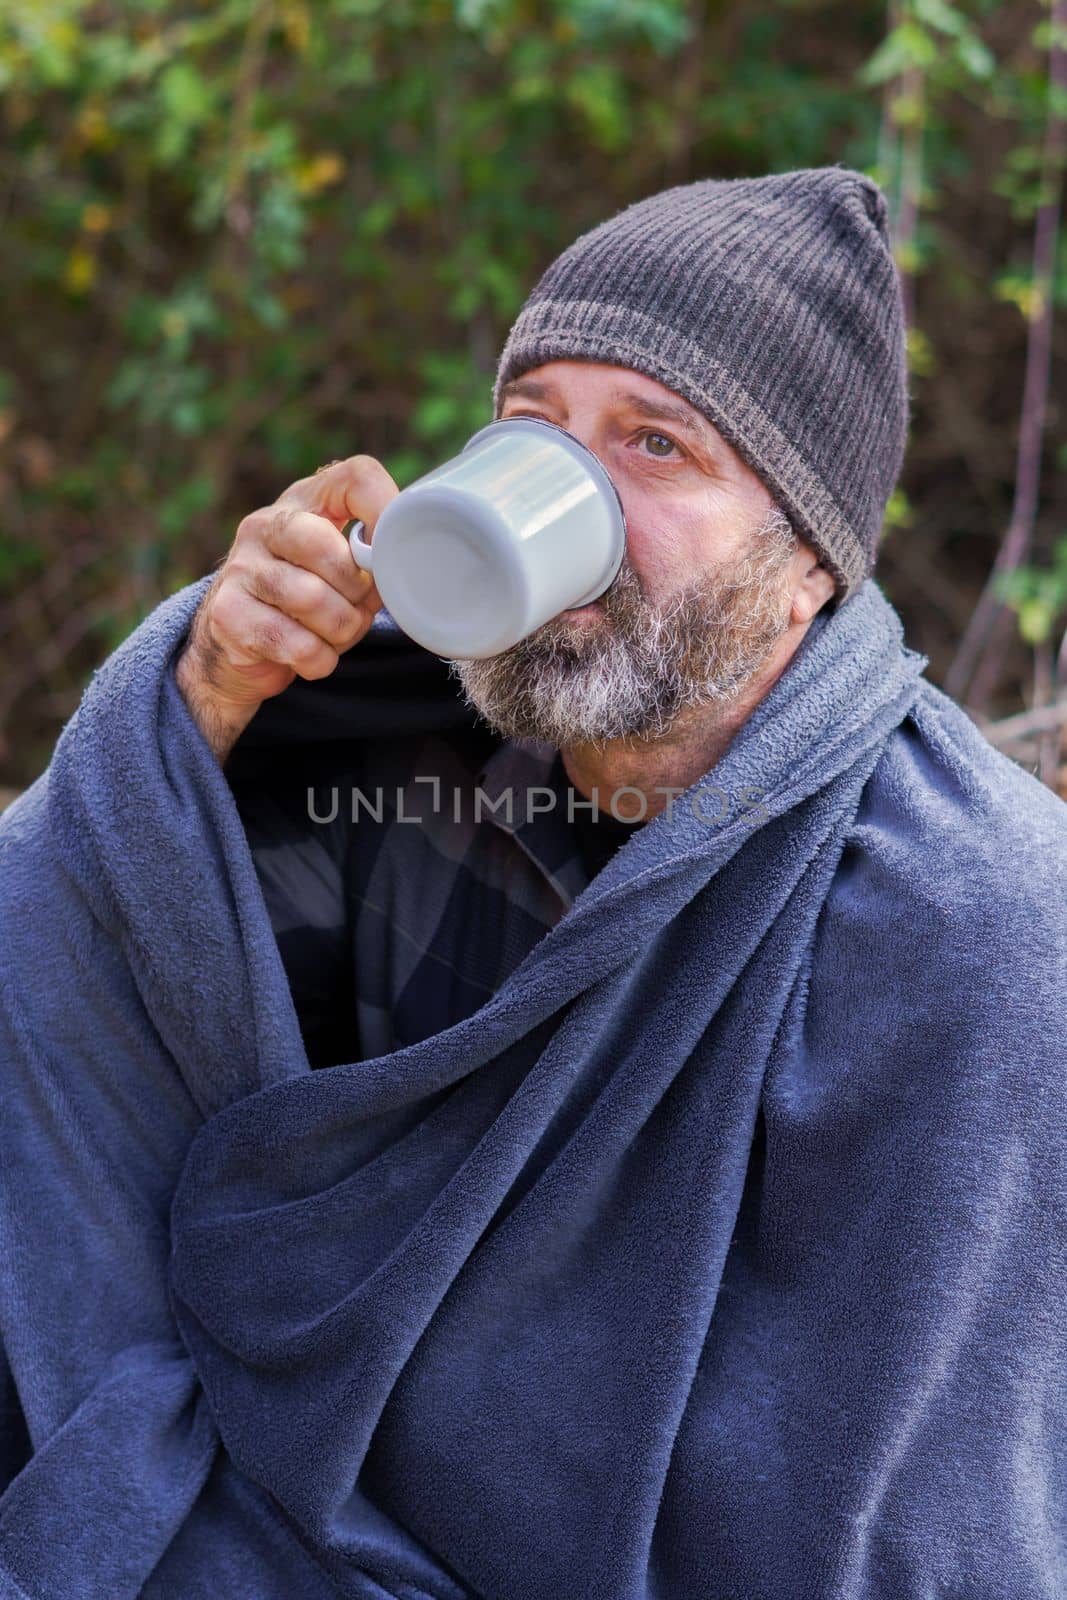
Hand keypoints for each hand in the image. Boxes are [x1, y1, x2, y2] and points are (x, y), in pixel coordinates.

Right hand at [176, 454, 396, 762]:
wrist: (237, 648)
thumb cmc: (308, 603)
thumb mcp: (342, 572)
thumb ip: (371, 561)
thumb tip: (405, 567)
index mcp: (306, 503)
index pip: (355, 477)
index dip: (386, 508)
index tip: (396, 548)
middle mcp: (266, 524)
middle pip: (326, 545)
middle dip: (355, 592)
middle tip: (357, 612)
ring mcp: (241, 566)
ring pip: (311, 598)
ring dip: (339, 631)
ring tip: (335, 635)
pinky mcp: (227, 611)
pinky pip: (294, 642)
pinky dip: (317, 660)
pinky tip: (311, 655)